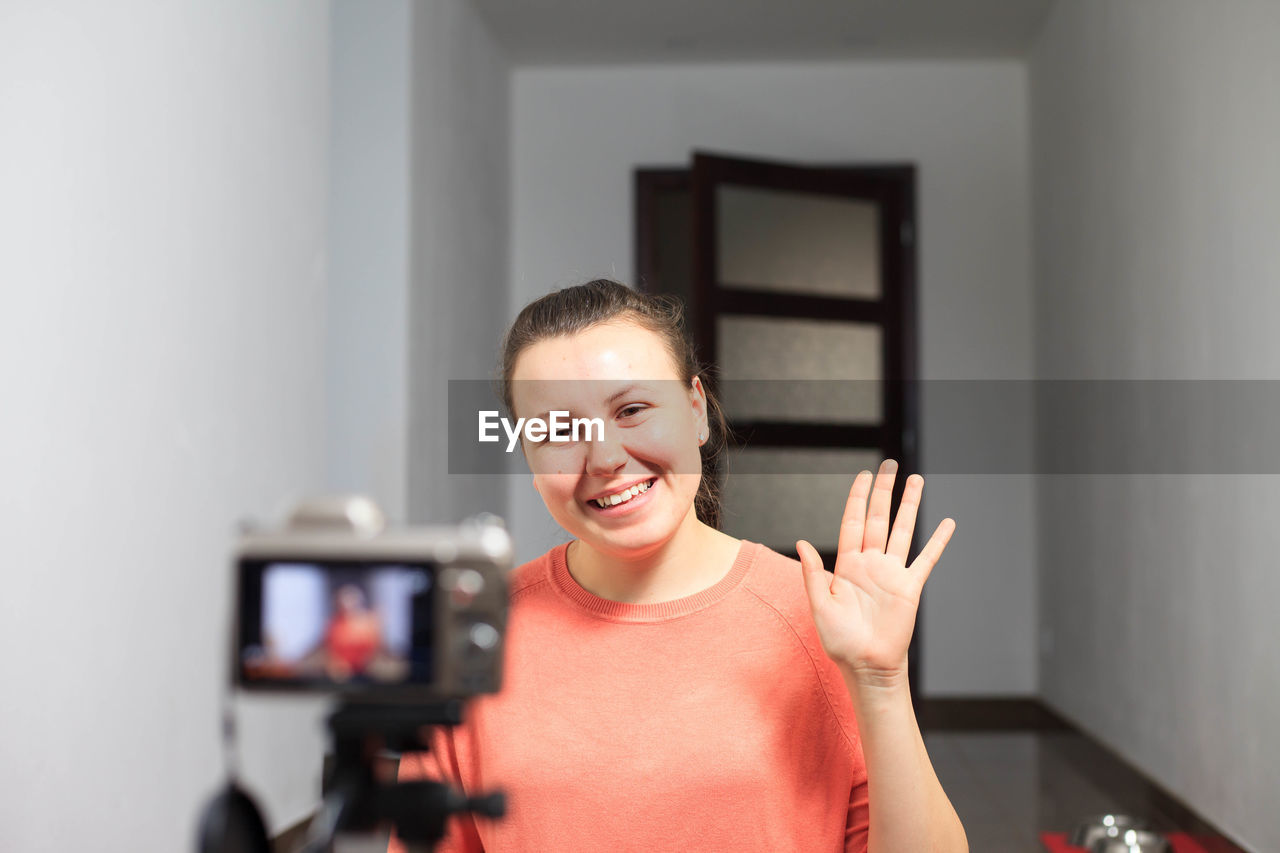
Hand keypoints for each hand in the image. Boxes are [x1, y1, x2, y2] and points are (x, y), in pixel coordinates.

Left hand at [796, 459, 954, 689]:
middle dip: (884, 491)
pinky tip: (947, 524)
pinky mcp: (910, 587)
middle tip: (890, 465)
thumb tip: (800, 542)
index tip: (864, 475)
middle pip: (879, 518)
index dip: (858, 498)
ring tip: (917, 481)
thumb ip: (812, 573)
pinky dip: (937, 541)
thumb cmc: (839, 640)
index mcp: (847, 565)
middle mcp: (871, 563)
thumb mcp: (819, 605)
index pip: (853, 522)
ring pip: (903, 531)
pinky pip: (926, 559)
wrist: (866, 665)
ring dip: (910, 506)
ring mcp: (892, 573)